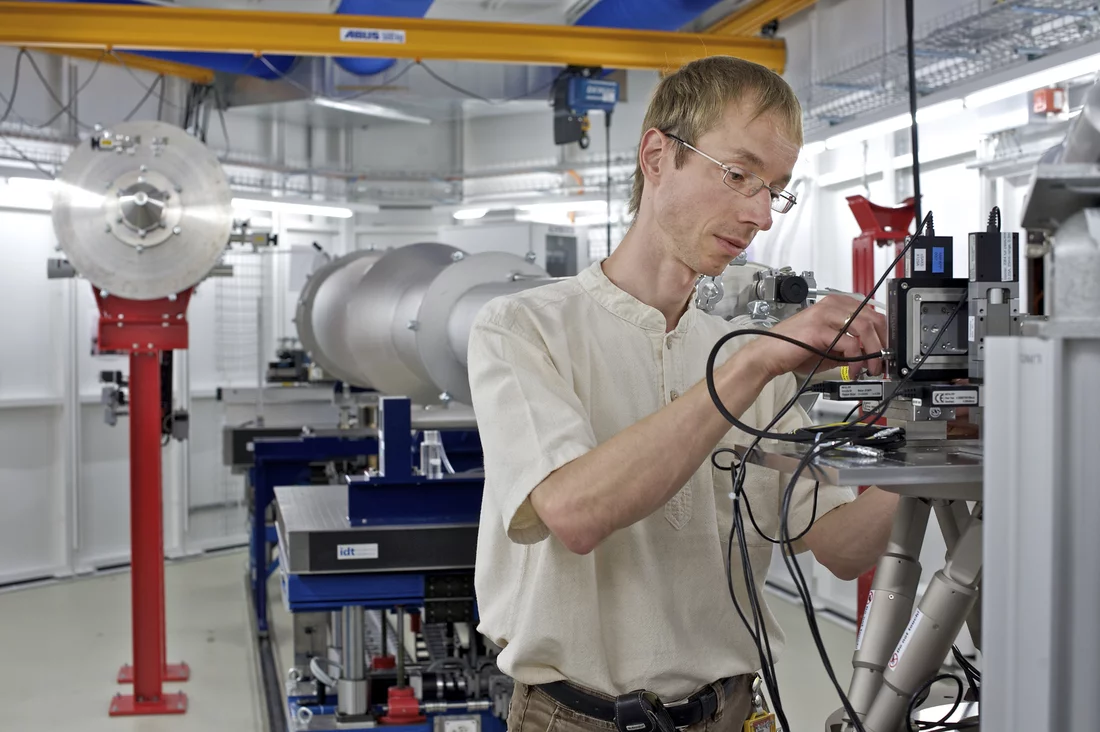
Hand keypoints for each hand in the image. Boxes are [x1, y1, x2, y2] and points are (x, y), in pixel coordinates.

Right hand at [747, 295, 887, 377]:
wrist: (768, 355)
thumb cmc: (794, 349)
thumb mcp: (830, 347)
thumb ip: (850, 347)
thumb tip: (871, 356)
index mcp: (835, 304)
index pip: (872, 312)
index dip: (884, 333)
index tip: (887, 351)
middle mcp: (831, 305)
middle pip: (873, 318)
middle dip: (883, 343)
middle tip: (882, 362)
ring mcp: (824, 315)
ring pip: (865, 328)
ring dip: (874, 352)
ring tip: (871, 368)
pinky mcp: (819, 330)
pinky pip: (849, 344)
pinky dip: (857, 360)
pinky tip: (854, 370)